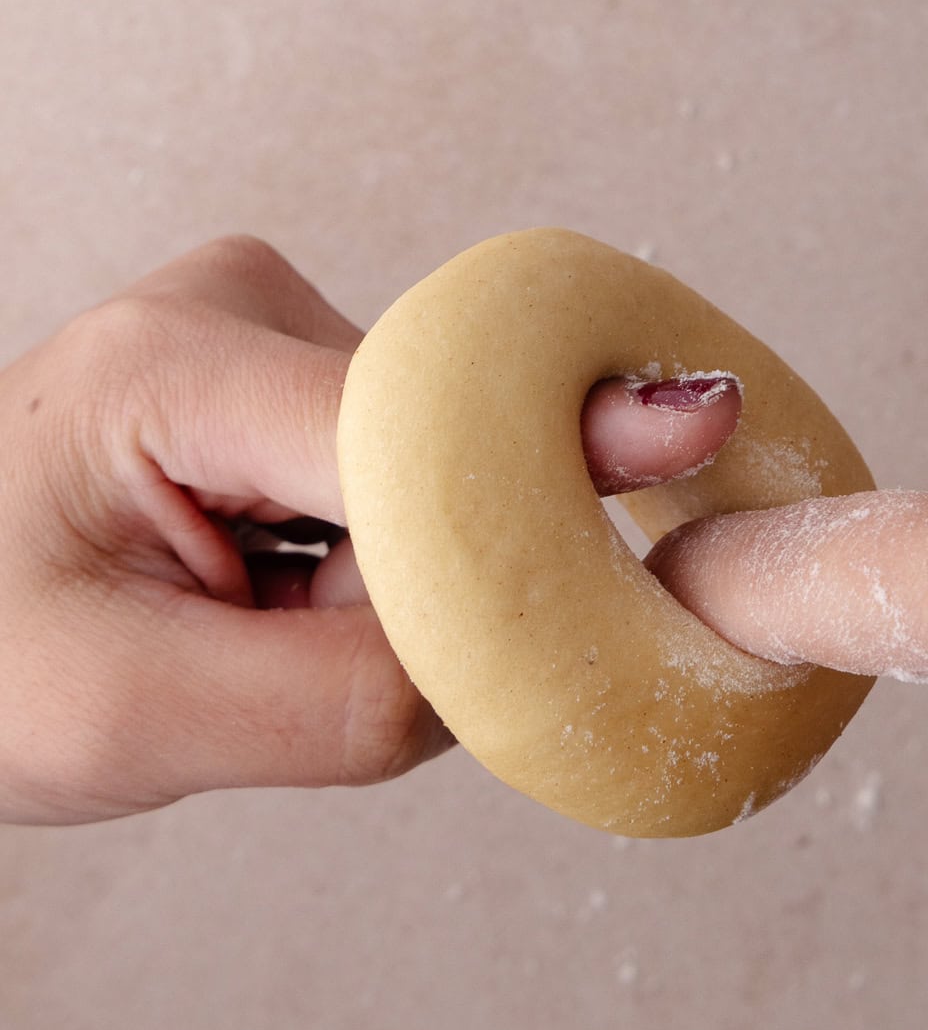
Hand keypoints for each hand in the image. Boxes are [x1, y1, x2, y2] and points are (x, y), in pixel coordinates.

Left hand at [0, 237, 739, 826]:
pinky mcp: (297, 369)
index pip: (407, 422)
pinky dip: (372, 560)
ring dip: (381, 583)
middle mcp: (239, 307)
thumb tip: (528, 654)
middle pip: (447, 452)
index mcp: (168, 366)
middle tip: (275, 651)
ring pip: (439, 476)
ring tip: (247, 617)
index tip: (697, 429)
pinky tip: (271, 580)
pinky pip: (413, 476)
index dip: (549, 454)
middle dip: (420, 586)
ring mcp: (272, 326)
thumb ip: (346, 701)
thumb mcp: (129, 722)